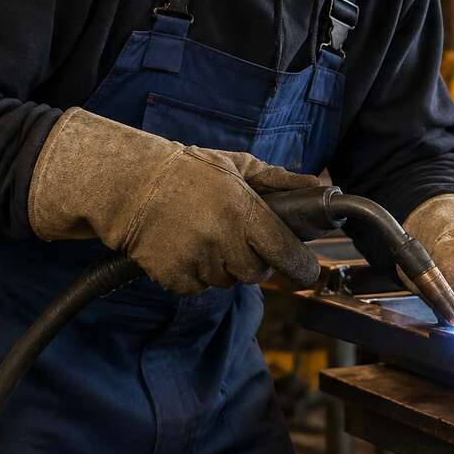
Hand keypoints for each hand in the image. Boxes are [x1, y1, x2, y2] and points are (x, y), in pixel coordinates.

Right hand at [29, 107, 321, 294]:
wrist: (130, 185)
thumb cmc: (190, 172)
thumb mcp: (239, 165)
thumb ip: (281, 182)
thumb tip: (323, 188)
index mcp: (242, 210)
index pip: (285, 253)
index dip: (300, 266)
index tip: (306, 270)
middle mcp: (221, 239)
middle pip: (258, 273)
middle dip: (257, 262)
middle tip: (243, 241)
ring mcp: (196, 260)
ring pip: (228, 281)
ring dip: (226, 267)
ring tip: (209, 236)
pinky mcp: (172, 277)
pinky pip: (199, 288)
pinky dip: (198, 274)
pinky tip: (188, 247)